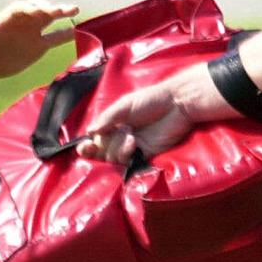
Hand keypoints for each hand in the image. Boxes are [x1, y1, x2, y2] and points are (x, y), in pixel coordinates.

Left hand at [0, 0, 78, 77]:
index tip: (41, 9)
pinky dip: (67, 35)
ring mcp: (32, 32)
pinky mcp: (38, 45)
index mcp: (5, 19)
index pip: (20, 8)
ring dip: (62, 14)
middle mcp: (22, 22)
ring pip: (50, 20)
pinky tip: (80, 33)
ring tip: (75, 10)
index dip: (30, 8)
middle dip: (51, 7)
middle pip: (39, 9)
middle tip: (67, 8)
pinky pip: (56, 38)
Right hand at [75, 79, 196, 164]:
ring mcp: (133, 147)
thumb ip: (107, 118)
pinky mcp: (146, 154)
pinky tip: (134, 144)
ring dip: (118, 148)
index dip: (88, 147)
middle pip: (103, 152)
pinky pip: (130, 162)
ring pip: (115, 158)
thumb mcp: (124, 105)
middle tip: (116, 133)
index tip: (85, 147)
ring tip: (131, 136)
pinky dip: (128, 155)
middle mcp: (121, 137)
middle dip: (105, 146)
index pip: (96, 140)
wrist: (177, 105)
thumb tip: (90, 132)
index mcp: (113, 125)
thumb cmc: (151, 100)